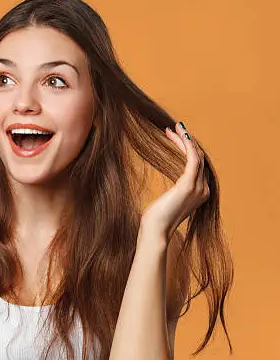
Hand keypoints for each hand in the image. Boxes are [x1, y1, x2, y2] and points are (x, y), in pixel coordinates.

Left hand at [139, 121, 209, 245]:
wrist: (155, 231)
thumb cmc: (156, 219)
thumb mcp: (168, 201)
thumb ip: (174, 191)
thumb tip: (170, 187)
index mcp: (201, 193)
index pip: (198, 165)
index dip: (188, 149)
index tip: (175, 137)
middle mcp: (204, 189)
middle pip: (198, 158)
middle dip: (186, 142)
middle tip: (173, 129)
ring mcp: (199, 187)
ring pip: (196, 155)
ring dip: (184, 140)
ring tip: (173, 128)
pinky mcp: (189, 185)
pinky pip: (192, 159)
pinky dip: (186, 145)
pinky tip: (178, 135)